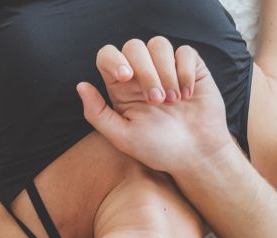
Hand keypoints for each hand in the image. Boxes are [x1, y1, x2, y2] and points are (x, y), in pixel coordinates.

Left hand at [76, 38, 235, 173]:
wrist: (195, 155)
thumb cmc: (158, 149)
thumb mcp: (123, 137)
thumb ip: (98, 114)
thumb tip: (81, 86)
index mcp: (121, 87)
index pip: (108, 55)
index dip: (114, 59)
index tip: (126, 77)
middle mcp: (142, 73)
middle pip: (134, 47)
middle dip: (145, 72)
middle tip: (156, 102)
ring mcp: (167, 68)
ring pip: (159, 44)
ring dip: (165, 73)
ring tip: (173, 101)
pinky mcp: (191, 67)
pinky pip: (185, 52)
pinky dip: (185, 72)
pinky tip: (188, 95)